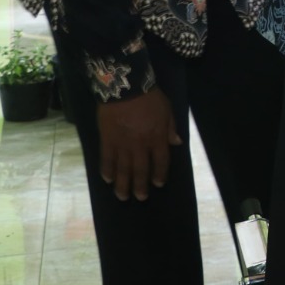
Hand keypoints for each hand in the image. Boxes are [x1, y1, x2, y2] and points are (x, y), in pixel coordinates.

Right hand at [97, 87, 181, 201]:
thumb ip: (171, 127)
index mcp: (157, 138)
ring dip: (123, 184)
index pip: (160, 161)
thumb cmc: (149, 97)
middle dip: (140, 186)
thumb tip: (177, 143)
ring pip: (123, 169)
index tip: (158, 184)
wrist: (125, 87)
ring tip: (123, 196)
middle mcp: (140, 145)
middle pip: (140, 170)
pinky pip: (107, 159)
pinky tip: (108, 179)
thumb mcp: (167, 109)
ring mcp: (122, 144)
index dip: (159, 174)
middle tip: (140, 197)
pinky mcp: (107, 140)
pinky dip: (107, 170)